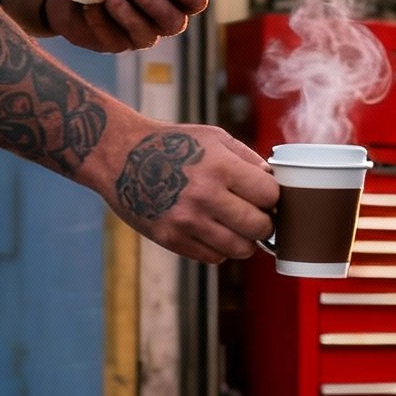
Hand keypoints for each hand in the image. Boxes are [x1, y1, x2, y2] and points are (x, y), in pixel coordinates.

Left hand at [43, 0, 210, 52]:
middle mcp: (160, 16)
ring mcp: (139, 32)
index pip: (195, 0)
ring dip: (132, 17)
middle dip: (161, 7)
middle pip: (176, 22)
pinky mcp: (115, 42)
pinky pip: (113, 38)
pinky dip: (102, 21)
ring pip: (147, 35)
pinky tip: (90, 5)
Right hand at [100, 120, 276, 263]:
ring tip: (236, 227)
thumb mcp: (213, 138)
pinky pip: (213, 257)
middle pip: (260, 227)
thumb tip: (275, 183)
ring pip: (240, 249)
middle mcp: (205, 196)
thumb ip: (247, 159)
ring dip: (244, 241)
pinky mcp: (170, 239)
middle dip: (264, 223)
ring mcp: (186, 221)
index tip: (264, 196)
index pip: (271, 196)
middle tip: (255, 215)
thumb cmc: (172, 144)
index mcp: (220, 166)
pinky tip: (211, 231)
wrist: (120, 156)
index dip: (272, 197)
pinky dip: (219, 249)